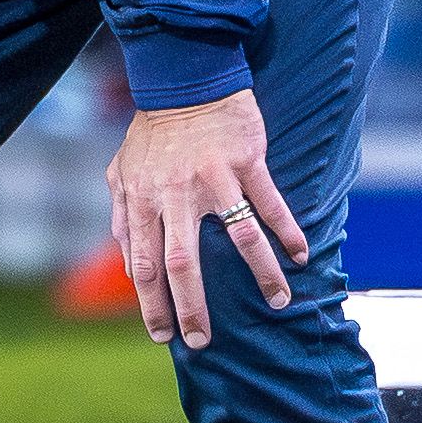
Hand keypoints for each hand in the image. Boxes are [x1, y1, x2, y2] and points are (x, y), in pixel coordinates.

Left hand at [108, 90, 305, 352]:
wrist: (184, 81)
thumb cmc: (152, 132)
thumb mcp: (121, 173)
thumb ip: (123, 218)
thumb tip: (129, 266)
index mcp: (144, 200)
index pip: (145, 266)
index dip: (152, 304)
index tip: (163, 335)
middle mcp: (176, 195)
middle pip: (183, 264)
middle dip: (193, 307)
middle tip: (203, 341)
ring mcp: (213, 179)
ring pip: (239, 238)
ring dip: (261, 274)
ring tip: (278, 302)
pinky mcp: (246, 162)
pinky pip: (270, 203)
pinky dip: (287, 231)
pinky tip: (300, 256)